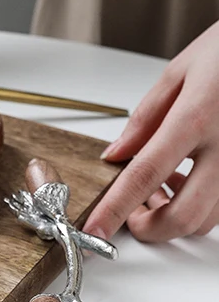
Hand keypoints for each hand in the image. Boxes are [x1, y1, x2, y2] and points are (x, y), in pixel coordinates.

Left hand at [84, 20, 218, 241]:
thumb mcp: (181, 71)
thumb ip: (146, 118)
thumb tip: (116, 155)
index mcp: (196, 117)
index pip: (145, 173)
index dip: (116, 208)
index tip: (94, 229)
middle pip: (183, 216)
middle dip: (149, 228)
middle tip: (131, 215)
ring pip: (207, 220)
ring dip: (175, 216)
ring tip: (159, 188)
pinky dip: (200, 206)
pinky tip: (187, 180)